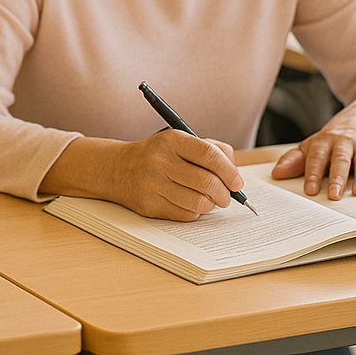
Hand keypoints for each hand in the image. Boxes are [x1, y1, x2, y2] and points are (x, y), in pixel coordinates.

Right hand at [105, 130, 242, 221]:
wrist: (118, 168)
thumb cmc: (158, 155)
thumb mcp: (179, 142)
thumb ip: (211, 150)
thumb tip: (235, 175)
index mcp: (172, 140)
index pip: (209, 155)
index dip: (229, 172)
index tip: (237, 183)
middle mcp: (160, 161)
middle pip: (207, 183)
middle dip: (224, 194)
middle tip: (226, 197)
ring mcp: (152, 184)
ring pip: (198, 203)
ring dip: (211, 206)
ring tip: (209, 201)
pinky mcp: (148, 205)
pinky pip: (185, 215)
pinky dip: (195, 213)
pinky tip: (189, 204)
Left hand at [271, 103, 355, 199]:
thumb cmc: (333, 140)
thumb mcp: (312, 146)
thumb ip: (295, 160)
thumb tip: (276, 174)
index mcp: (324, 141)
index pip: (317, 157)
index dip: (313, 174)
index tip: (310, 191)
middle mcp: (344, 142)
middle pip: (340, 159)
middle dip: (337, 177)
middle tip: (334, 196)